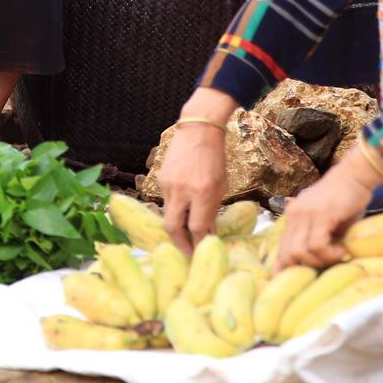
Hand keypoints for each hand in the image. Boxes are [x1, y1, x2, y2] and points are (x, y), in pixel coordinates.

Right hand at [160, 125, 231, 253]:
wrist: (198, 130)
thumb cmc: (215, 159)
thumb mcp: (221, 186)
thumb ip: (213, 210)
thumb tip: (207, 233)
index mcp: (203, 192)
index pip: (197, 228)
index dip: (198, 243)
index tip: (200, 252)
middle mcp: (183, 190)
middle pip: (173, 227)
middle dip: (179, 243)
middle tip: (186, 251)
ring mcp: (168, 184)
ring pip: (168, 214)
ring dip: (178, 224)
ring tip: (187, 228)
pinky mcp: (160, 178)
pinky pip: (166, 200)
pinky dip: (176, 207)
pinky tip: (183, 203)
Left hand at [277, 158, 380, 268]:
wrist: (356, 174)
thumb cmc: (347, 199)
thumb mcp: (330, 222)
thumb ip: (321, 238)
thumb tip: (320, 264)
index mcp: (293, 217)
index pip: (281, 249)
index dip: (284, 269)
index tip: (292, 285)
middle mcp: (294, 215)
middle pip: (286, 254)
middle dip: (305, 268)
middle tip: (326, 267)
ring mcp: (305, 213)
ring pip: (299, 252)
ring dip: (320, 260)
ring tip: (338, 255)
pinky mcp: (319, 214)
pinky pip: (316, 244)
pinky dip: (329, 253)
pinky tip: (343, 250)